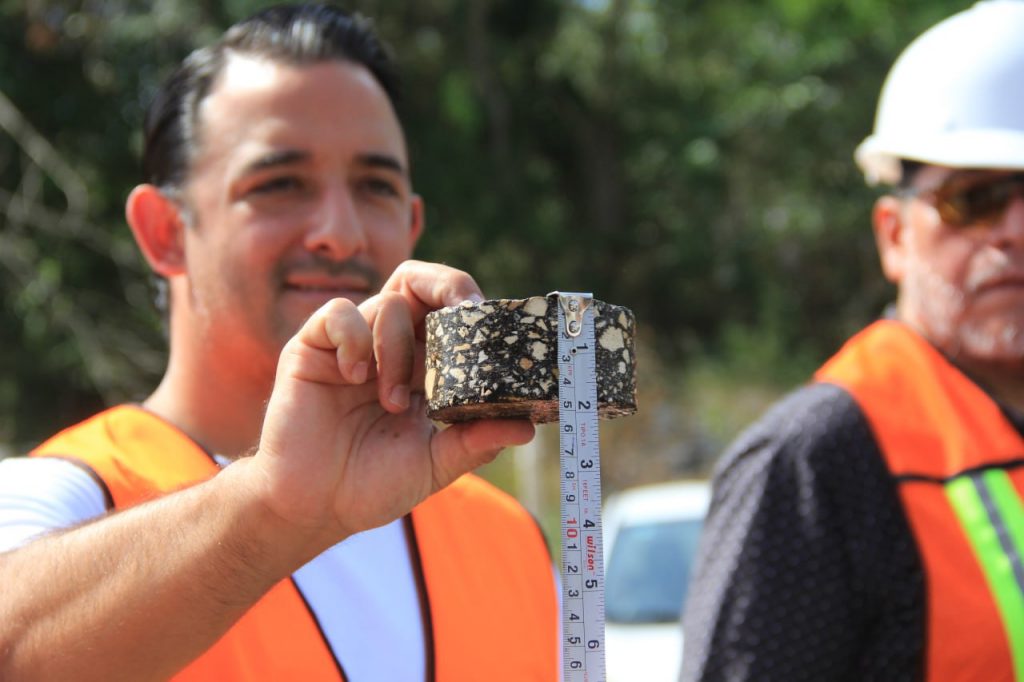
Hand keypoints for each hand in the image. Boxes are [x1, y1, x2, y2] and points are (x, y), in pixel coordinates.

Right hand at [250, 261, 534, 547]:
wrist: (313, 507)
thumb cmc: (372, 484)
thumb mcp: (435, 464)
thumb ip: (477, 443)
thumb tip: (527, 428)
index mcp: (425, 366)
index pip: (453, 315)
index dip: (476, 311)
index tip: (495, 326)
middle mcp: (391, 346)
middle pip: (421, 283)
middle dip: (448, 286)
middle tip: (466, 311)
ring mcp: (353, 345)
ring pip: (391, 304)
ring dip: (399, 351)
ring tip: (391, 403)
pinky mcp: (313, 347)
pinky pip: (340, 313)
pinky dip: (355, 338)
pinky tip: (356, 378)